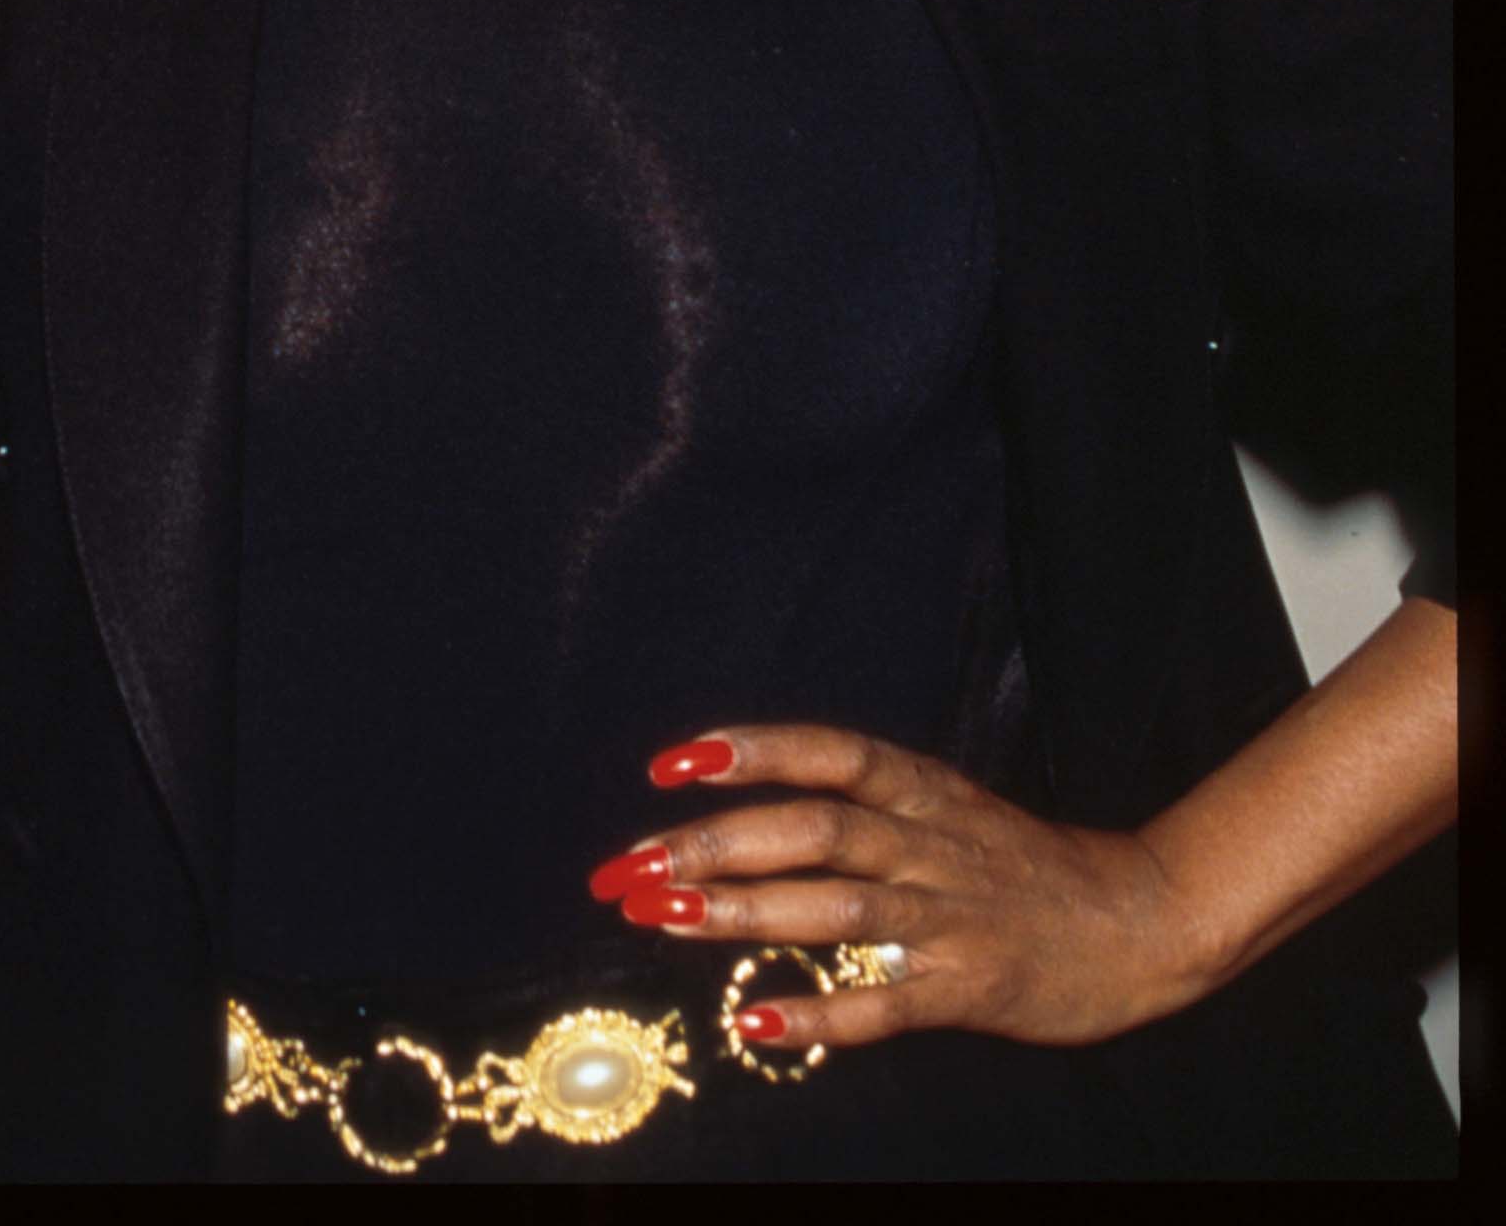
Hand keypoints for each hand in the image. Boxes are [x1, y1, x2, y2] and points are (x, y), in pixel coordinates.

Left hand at [588, 724, 1214, 1055]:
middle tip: (631, 863)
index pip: (827, 753)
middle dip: (715, 842)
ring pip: (837, 904)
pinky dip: (819, 1011)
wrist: (1141, 920)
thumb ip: (865, 811)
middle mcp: (929, 841)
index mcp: (923, 790)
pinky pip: (884, 1002)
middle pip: (813, 827)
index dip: (748, 751)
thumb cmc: (1025, 867)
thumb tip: (754, 818)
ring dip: (745, 911)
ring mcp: (949, 915)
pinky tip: (756, 1020)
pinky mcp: (969, 987)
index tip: (667, 763)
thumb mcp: (947, 811)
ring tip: (665, 916)